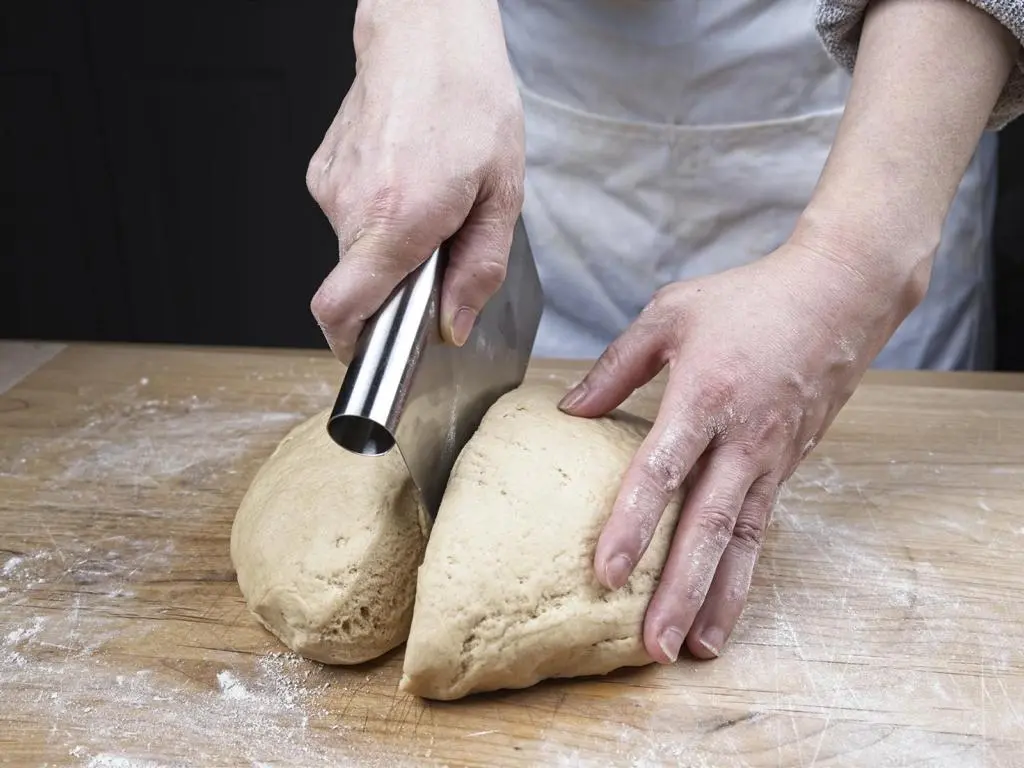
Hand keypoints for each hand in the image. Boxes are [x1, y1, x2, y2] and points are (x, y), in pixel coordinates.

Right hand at [305, 0, 523, 360]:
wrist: (425, 33)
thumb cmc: (469, 101)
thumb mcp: (502, 195)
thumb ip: (478, 270)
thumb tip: (452, 326)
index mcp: (397, 219)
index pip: (341, 310)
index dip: (352, 346)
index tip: (375, 354)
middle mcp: (351, 206)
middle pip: (357, 285)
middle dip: (397, 285)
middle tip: (440, 249)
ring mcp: (330, 186)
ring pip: (356, 250)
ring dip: (391, 245)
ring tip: (430, 201)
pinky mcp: (322, 171)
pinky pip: (349, 216)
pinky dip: (378, 216)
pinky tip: (409, 179)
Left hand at [558, 239, 921, 662]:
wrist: (841, 294)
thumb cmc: (750, 300)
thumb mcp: (671, 314)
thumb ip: (617, 366)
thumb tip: (570, 410)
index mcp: (704, 396)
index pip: (661, 471)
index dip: (631, 524)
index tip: (605, 572)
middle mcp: (742, 437)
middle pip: (707, 525)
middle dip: (680, 590)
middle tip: (655, 646)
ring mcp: (772, 456)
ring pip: (743, 540)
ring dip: (719, 598)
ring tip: (696, 650)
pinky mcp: (790, 465)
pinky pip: (762, 526)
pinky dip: (744, 570)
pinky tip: (725, 603)